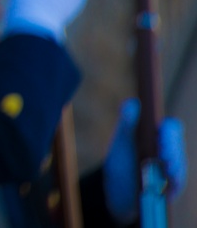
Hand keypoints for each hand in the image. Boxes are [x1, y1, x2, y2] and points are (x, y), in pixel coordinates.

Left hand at [103, 98, 187, 223]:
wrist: (116, 193)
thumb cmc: (119, 165)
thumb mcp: (120, 144)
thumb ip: (127, 124)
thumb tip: (132, 102)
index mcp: (157, 137)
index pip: (171, 128)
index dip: (169, 130)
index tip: (161, 134)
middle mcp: (168, 152)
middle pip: (177, 146)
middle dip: (172, 150)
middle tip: (164, 155)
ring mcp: (172, 171)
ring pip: (180, 165)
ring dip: (175, 167)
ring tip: (166, 168)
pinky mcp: (172, 189)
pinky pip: (177, 184)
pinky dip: (173, 183)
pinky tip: (167, 183)